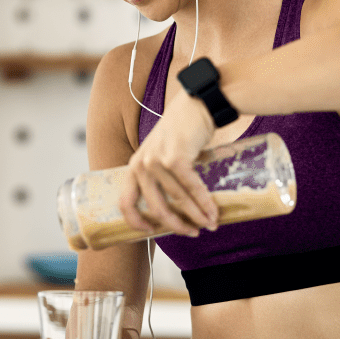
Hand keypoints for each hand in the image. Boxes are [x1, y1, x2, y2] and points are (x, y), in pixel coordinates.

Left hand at [120, 92, 218, 236]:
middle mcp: (140, 165)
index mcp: (134, 167)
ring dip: (197, 215)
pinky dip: (204, 202)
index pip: (126, 202)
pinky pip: (190, 187)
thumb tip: (176, 212)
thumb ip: (162, 179)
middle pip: (156, 207)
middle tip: (193, 232)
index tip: (151, 232)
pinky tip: (213, 211)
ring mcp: (156, 161)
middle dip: (177, 225)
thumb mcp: (162, 157)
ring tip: (211, 223)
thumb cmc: (182, 134)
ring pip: (177, 199)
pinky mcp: (175, 157)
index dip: (136, 222)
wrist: (196, 106)